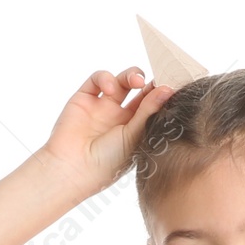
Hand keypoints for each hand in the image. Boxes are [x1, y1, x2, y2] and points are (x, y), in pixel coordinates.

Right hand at [39, 67, 171, 193]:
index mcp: (135, 131)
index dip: (161, 94)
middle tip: (157, 79)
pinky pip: (97, 80)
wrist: (72, 169)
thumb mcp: (133, 137)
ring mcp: (102, 107)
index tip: (172, 85)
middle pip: (139, 90)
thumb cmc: (106, 163)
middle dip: (149, 82)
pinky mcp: (84, 99)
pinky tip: (110, 89)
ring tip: (136, 81)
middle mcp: (119, 118)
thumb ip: (149, 111)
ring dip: (131, 75)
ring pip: (121, 81)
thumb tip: (168, 89)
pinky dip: (105, 78)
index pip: (152, 105)